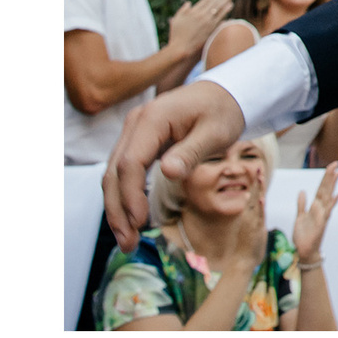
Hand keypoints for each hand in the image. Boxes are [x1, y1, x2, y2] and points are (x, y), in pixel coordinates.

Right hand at [103, 80, 246, 244]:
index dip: (131, 196)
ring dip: (118, 209)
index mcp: (152, 118)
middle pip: (114, 172)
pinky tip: (132, 220)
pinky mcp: (138, 142)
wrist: (224, 93)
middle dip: (118, 211)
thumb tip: (168, 172)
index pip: (130, 163)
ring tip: (128, 240)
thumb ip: (192, 152)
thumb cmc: (223, 110)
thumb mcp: (216, 131)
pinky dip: (125, 197)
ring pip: (114, 175)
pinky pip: (124, 172)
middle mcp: (135, 123)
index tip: (140, 223)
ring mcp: (134, 132)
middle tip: (128, 243)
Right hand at [166, 0, 234, 56]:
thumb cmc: (176, 35)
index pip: (207, 0)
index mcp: (193, 12)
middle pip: (215, 3)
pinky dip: (225, 14)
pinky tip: (229, 11)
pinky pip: (221, 20)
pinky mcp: (212, 31)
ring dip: (227, 3)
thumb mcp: (176, 20)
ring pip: (220, 10)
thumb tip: (189, 3)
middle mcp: (202, 16)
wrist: (181, 49)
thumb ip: (183, 10)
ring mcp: (208, 23)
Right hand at [231, 168, 270, 271]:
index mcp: (250, 215)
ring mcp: (251, 222)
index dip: (256, 184)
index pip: (254, 196)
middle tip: (258, 168)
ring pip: (255, 203)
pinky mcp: (255, 230)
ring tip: (260, 177)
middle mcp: (249, 216)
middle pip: (254, 196)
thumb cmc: (248, 246)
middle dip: (256, 182)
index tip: (258, 171)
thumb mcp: (252, 228)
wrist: (242, 262)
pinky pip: (258, 217)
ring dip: (258, 190)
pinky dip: (259, 208)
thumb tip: (258, 211)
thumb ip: (255, 218)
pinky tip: (261, 199)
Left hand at [291, 162, 337, 264]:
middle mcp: (320, 209)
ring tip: (337, 173)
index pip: (320, 189)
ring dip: (332, 185)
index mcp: (314, 207)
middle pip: (325, 189)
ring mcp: (322, 215)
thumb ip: (301, 204)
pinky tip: (337, 195)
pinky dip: (332, 203)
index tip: (330, 166)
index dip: (325, 178)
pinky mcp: (321, 223)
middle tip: (335, 163)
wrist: (305, 250)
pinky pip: (327, 211)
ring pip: (327, 196)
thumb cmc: (303, 235)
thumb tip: (302, 191)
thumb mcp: (299, 217)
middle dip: (329, 176)